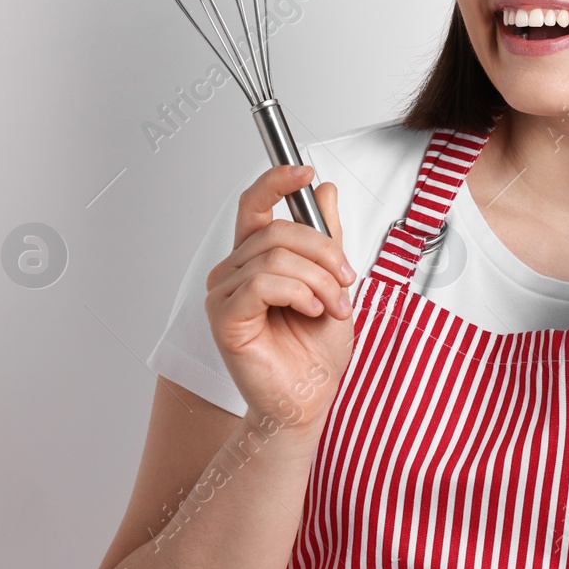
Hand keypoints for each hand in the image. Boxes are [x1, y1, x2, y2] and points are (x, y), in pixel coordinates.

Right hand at [205, 165, 355, 434]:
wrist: (310, 397)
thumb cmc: (315, 348)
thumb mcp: (333, 281)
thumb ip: (327, 238)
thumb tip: (324, 190)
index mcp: (255, 257)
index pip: (255, 203)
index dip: (277, 180)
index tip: (306, 171)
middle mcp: (233, 271)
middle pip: (277, 229)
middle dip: (323, 252)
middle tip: (345, 281)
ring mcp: (223, 294)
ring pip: (275, 256)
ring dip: (318, 280)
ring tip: (331, 306)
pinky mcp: (224, 318)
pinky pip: (263, 283)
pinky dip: (299, 293)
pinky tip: (311, 311)